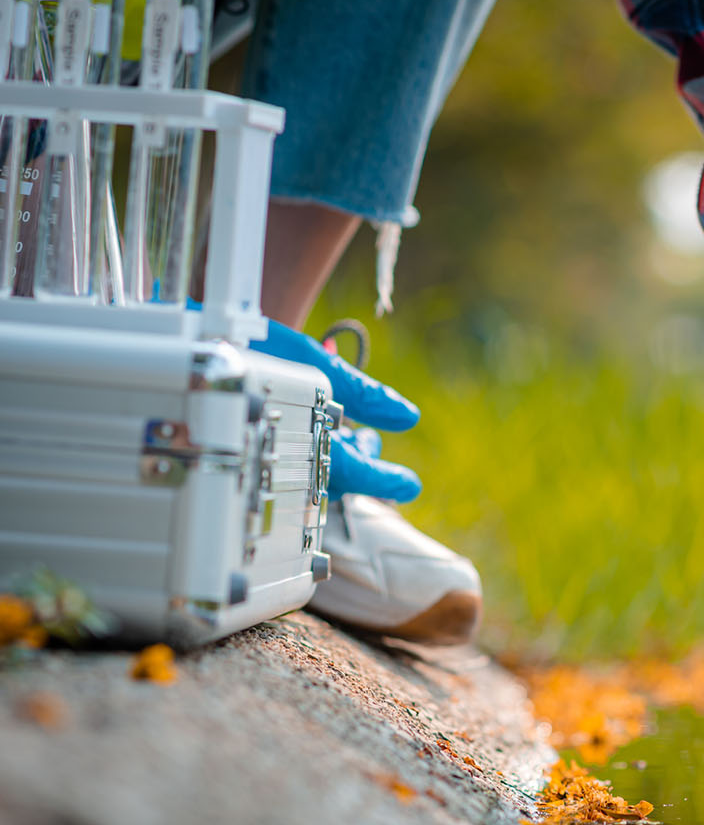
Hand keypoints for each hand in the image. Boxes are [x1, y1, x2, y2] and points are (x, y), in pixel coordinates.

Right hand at [252, 320, 421, 502]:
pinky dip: (309, 452)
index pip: (346, 469)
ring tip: (354, 438)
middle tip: (372, 446)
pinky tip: (318, 432)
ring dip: (336, 459)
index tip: (409, 484)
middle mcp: (265, 455)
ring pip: (306, 475)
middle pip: (326, 480)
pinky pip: (285, 465)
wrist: (173, 340)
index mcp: (284, 434)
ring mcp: (251, 458)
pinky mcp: (241, 453)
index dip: (381, 480)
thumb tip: (406, 416)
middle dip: (358, 464)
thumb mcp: (306, 359)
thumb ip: (360, 392)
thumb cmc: (240, 342)